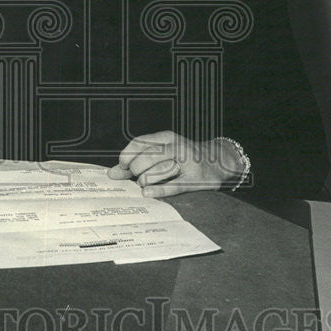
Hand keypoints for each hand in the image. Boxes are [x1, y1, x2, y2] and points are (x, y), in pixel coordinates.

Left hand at [107, 130, 245, 197]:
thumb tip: (112, 173)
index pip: (140, 143)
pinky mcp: (195, 180)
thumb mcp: (163, 153)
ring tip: (144, 184)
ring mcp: (187, 163)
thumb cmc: (184, 158)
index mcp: (167, 138)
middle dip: (135, 170)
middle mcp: (177, 147)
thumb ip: (137, 161)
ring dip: (145, 180)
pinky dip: (157, 190)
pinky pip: (172, 186)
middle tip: (136, 177)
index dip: (127, 156)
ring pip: (157, 170)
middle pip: (146, 157)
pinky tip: (147, 192)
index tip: (123, 166)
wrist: (218, 163)